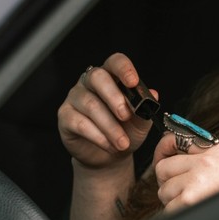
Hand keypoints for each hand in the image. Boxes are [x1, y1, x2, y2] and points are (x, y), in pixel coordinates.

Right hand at [58, 52, 155, 171]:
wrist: (110, 157)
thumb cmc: (126, 132)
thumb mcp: (141, 122)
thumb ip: (145, 108)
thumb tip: (153, 94)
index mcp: (111, 77)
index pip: (115, 62)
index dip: (124, 69)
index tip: (133, 82)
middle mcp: (90, 82)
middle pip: (97, 77)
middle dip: (114, 97)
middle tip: (126, 116)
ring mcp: (75, 97)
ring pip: (90, 104)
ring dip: (110, 126)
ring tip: (122, 143)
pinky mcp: (65, 116)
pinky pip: (79, 122)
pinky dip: (97, 136)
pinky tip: (109, 145)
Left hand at [153, 131, 218, 211]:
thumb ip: (197, 155)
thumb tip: (167, 149)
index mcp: (212, 151)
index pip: (174, 139)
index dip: (163, 150)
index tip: (161, 157)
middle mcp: (204, 163)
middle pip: (162, 168)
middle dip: (168, 181)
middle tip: (184, 189)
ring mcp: (195, 181)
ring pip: (163, 191)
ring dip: (173, 200)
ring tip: (193, 201)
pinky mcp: (188, 200)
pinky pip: (167, 208)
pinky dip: (176, 213)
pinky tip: (192, 211)